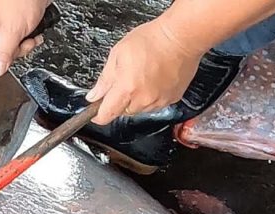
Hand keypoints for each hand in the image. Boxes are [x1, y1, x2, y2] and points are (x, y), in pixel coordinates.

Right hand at [0, 0, 49, 76]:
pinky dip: (29, 38)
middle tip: (21, 44)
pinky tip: (35, 34)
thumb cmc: (22, 0)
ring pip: (10, 46)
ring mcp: (3, 22)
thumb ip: (4, 54)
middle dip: (14, 51)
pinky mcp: (16, 21)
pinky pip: (20, 38)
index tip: (2, 62)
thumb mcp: (12, 32)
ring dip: (24, 45)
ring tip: (30, 37)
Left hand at [86, 17, 204, 124]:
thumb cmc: (152, 40)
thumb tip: (94, 95)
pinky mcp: (172, 99)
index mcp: (126, 89)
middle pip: (123, 111)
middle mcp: (143, 99)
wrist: (180, 37)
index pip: (107, 114)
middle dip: (120, 100)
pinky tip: (154, 79)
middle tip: (124, 80)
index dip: (99, 115)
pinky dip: (151, 96)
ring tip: (142, 76)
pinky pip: (155, 104)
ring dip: (136, 99)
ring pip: (140, 109)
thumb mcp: (118, 54)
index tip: (96, 113)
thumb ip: (105, 79)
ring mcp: (159, 101)